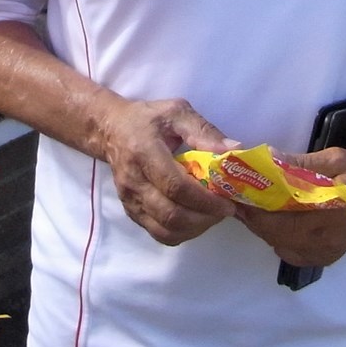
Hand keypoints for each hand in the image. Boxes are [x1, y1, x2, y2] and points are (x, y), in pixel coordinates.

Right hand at [102, 96, 236, 244]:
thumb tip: (234, 150)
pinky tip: (196, 220)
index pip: (175, 186)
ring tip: (213, 215)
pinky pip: (159, 234)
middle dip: (204, 218)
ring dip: (195, 229)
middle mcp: (134, 181)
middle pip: (171, 214)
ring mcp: (130, 200)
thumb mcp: (177, 112)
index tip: (228, 201)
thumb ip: (204, 131)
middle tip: (225, 210)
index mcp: (144, 152)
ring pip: (165, 230)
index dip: (205, 200)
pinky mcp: (132, 212)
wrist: (111, 130)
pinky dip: (182, 233)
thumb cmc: (147, 119)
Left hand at [235, 145, 345, 266]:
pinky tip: (279, 224)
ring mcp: (327, 252)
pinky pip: (294, 254)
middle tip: (241, 202)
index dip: (253, 210)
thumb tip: (266, 160)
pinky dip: (281, 241)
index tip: (237, 196)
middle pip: (275, 236)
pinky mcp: (327, 257)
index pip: (278, 221)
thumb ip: (299, 164)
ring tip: (257, 210)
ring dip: (265, 229)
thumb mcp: (331, 159)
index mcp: (328, 214)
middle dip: (254, 219)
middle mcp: (326, 240)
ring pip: (281, 246)